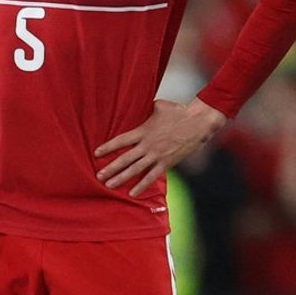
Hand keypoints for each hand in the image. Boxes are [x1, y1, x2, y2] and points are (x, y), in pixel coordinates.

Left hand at [95, 97, 226, 197]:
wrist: (199, 121)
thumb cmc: (179, 111)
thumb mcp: (159, 106)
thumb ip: (148, 108)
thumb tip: (142, 101)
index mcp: (143, 131)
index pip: (120, 141)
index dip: (107, 147)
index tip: (96, 153)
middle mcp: (147, 145)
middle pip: (124, 158)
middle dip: (110, 168)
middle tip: (98, 176)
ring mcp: (156, 155)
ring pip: (135, 169)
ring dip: (121, 178)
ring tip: (109, 185)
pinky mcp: (167, 162)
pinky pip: (152, 176)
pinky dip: (142, 185)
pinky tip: (133, 193)